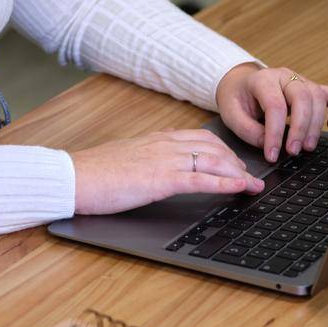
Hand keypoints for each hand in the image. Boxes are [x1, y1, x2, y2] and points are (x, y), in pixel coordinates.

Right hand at [70, 130, 265, 215]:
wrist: (73, 177)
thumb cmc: (91, 173)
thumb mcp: (123, 159)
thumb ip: (143, 159)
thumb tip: (151, 168)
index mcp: (154, 140)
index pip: (198, 138)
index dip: (222, 150)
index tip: (234, 162)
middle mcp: (163, 145)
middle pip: (212, 148)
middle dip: (236, 162)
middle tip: (250, 177)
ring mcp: (163, 161)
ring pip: (212, 161)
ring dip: (238, 174)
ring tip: (254, 186)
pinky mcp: (160, 180)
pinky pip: (201, 180)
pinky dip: (225, 183)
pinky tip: (240, 188)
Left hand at [216, 62, 327, 163]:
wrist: (239, 83)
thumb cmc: (236, 98)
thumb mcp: (230, 114)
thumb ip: (247, 130)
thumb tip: (268, 144)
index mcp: (262, 80)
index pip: (275, 105)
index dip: (275, 133)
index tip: (272, 154)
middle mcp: (284, 76)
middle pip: (302, 97)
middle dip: (300, 128)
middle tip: (293, 152)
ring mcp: (300, 80)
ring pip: (318, 97)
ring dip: (315, 125)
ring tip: (307, 147)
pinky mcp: (310, 88)